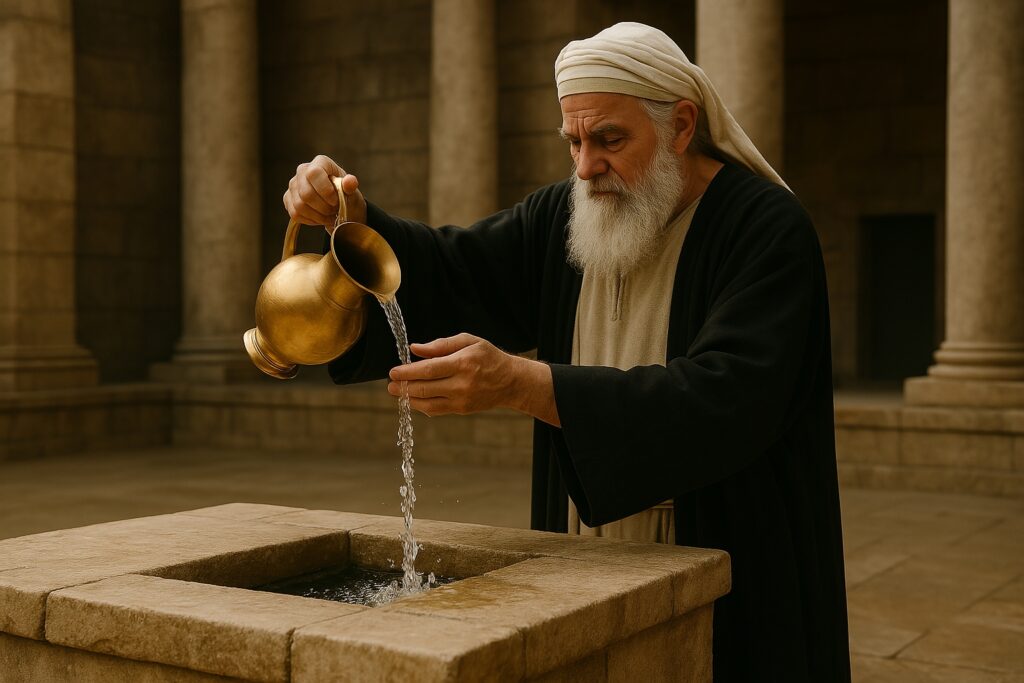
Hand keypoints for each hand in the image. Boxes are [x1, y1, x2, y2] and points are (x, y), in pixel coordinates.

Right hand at [283, 154, 366, 228]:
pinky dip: (311, 220)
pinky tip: (320, 217)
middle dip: (323, 207)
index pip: (314, 173)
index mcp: (320, 162)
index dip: (325, 190)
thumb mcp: (351, 190)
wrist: (339, 205)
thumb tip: (350, 182)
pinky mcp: (288, 199)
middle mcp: (302, 170)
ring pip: (300, 205)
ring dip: (318, 216)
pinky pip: (295, 214)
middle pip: (306, 193)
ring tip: (329, 215)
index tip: (336, 201)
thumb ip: (350, 185)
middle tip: (334, 211)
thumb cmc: (345, 195)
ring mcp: (293, 185)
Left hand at [387, 333, 560, 425]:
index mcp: (463, 363)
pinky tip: (414, 399)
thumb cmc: (488, 357)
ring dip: (409, 399)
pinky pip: (436, 410)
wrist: (511, 382)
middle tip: (390, 385)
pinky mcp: (461, 410)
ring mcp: (462, 400)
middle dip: (403, 387)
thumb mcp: (468, 341)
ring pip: (427, 403)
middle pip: (425, 388)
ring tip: (398, 392)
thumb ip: (440, 345)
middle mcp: (462, 384)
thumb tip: (415, 349)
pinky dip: (422, 405)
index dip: (408, 372)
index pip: (429, 369)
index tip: (393, 372)